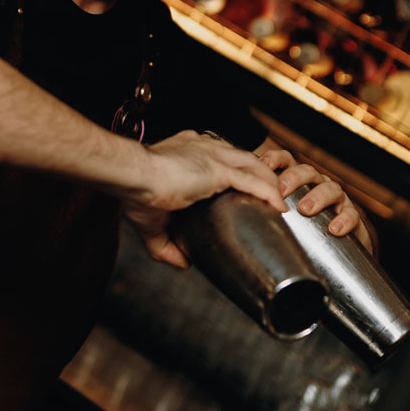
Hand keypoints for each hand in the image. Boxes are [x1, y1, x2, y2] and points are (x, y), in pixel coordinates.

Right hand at [121, 130, 286, 269]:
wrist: (131, 176)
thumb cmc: (135, 191)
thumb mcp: (151, 222)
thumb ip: (166, 245)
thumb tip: (184, 263)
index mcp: (188, 150)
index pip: (221, 156)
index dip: (236, 172)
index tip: (243, 191)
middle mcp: (205, 147)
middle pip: (243, 158)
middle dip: (259, 175)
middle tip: (268, 199)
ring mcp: (214, 155)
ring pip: (254, 165)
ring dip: (270, 184)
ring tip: (279, 204)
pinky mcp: (219, 168)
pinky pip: (253, 181)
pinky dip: (269, 193)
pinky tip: (278, 207)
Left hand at [255, 143, 373, 252]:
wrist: (336, 257)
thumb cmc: (300, 231)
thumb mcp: (277, 217)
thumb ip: (254, 211)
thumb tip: (218, 214)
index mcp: (297, 181)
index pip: (286, 161)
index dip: (274, 159)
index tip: (262, 163)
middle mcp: (316, 185)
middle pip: (307, 172)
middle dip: (294, 178)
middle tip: (280, 190)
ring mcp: (336, 200)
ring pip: (331, 188)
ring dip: (318, 196)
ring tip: (305, 209)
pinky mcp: (352, 217)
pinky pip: (352, 214)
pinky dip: (344, 219)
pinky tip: (334, 229)